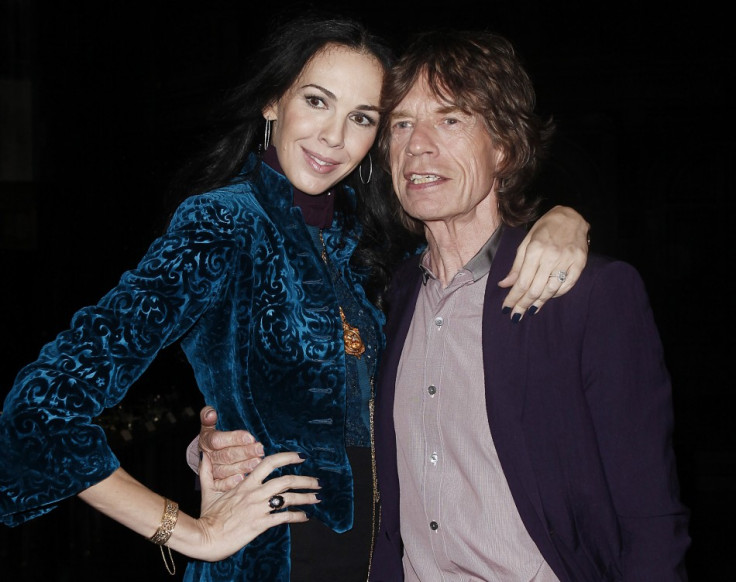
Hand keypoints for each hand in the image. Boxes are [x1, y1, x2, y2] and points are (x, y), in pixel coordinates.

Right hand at [195, 450, 320, 560]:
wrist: (205, 537)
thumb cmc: (207, 516)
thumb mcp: (208, 490)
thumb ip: (207, 472)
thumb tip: (204, 456)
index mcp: (245, 483)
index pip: (269, 463)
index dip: (287, 457)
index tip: (300, 456)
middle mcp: (255, 493)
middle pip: (286, 480)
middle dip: (305, 480)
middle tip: (317, 481)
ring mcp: (259, 508)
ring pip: (289, 498)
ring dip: (306, 497)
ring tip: (317, 498)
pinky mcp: (261, 524)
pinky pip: (284, 518)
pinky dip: (297, 517)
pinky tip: (305, 517)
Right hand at [198, 405, 264, 490]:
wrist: (205, 457)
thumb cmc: (212, 438)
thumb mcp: (208, 426)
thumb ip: (207, 416)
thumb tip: (210, 412)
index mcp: (206, 442)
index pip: (218, 440)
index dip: (234, 438)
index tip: (250, 437)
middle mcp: (208, 457)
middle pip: (226, 455)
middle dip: (245, 452)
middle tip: (260, 449)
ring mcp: (211, 471)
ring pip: (226, 470)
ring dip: (242, 467)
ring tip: (257, 462)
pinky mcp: (215, 483)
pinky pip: (222, 484)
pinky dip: (232, 482)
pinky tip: (244, 479)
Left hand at [499, 205, 589, 319]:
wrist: (572, 216)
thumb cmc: (545, 228)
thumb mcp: (526, 242)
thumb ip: (517, 265)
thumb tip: (504, 284)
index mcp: (535, 250)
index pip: (522, 281)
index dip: (513, 297)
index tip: (506, 309)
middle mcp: (551, 256)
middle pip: (535, 289)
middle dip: (523, 304)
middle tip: (516, 316)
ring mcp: (567, 260)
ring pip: (551, 290)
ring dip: (539, 303)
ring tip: (530, 311)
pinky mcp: (580, 263)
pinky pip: (568, 285)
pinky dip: (557, 294)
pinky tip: (547, 298)